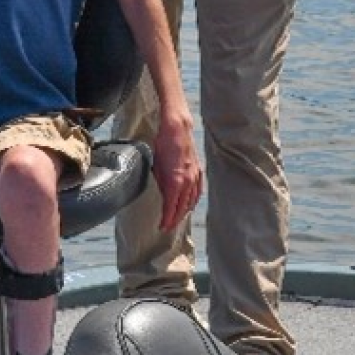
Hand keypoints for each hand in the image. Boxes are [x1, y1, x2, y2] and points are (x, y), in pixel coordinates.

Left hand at [151, 112, 202, 231]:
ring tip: (177, 219)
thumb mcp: (156, 165)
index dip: (166, 219)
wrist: (177, 128)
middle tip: (167, 227)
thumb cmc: (163, 144)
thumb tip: (163, 196)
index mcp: (176, 181)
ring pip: (191, 201)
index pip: (171, 207)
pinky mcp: (198, 171)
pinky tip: (190, 204)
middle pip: (182, 208)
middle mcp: (188, 181)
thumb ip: (161, 183)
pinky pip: (198, 191)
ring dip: (184, 212)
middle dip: (175, 219)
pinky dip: (194, 200)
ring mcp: (195, 176)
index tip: (162, 227)